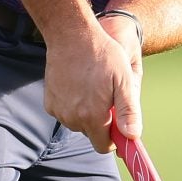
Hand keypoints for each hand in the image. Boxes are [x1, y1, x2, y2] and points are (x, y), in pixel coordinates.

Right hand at [44, 20, 140, 154]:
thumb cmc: (102, 55)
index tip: (118, 123)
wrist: (71, 35)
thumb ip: (128, 111)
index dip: (113, 137)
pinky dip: (72, 105)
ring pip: (78, 123)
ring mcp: (59, 111)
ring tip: (91, 87)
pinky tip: (77, 85)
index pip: (103, 145)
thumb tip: (132, 136)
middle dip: (101, 121)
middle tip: (106, 96)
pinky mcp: (49, 103)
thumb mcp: (123, 80)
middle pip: (91, 133)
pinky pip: (65, 113)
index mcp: (92, 116)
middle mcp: (72, 118)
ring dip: (86, 112)